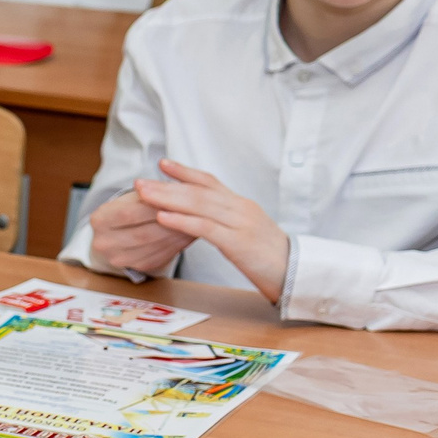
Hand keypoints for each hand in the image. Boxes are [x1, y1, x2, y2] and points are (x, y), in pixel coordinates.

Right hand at [85, 186, 194, 277]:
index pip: (128, 213)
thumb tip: (176, 192)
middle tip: (193, 212)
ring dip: (178, 232)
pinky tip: (189, 232)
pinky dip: (179, 243)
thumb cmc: (130, 208)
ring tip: (195, 220)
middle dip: (171, 221)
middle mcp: (104, 243)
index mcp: (99, 220)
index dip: (155, 206)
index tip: (178, 197)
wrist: (122, 230)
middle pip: (143, 232)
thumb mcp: (135, 195)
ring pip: (155, 245)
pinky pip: (162, 255)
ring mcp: (120, 258)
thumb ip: (152, 193)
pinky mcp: (137, 266)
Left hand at [133, 159, 290, 300]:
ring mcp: (240, 223)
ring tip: (143, 195)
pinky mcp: (238, 242)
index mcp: (242, 205)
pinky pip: (205, 228)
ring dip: (168, 199)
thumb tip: (204, 220)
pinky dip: (182, 221)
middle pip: (198, 191)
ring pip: (199, 205)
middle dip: (167, 185)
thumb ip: (227, 222)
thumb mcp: (247, 234)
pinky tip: (162, 217)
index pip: (210, 182)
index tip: (162, 164)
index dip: (185, 172)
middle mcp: (241, 208)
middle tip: (140, 181)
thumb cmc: (270, 258)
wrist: (298, 273)